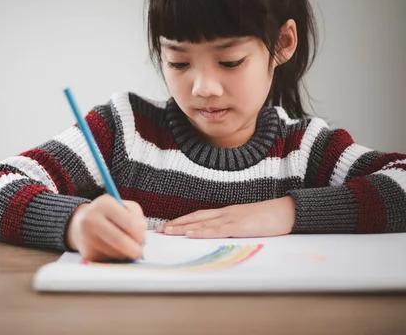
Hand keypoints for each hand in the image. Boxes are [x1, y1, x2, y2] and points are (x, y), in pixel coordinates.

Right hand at [66, 194, 146, 260]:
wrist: (79, 225)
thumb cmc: (107, 215)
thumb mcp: (122, 206)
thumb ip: (137, 216)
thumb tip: (141, 235)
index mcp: (104, 204)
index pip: (130, 223)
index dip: (140, 234)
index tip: (143, 238)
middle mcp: (92, 220)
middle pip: (121, 241)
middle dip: (136, 249)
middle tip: (139, 251)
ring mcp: (88, 238)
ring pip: (117, 253)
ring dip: (126, 254)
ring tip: (124, 246)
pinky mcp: (88, 253)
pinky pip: (110, 260)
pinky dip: (116, 257)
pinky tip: (112, 249)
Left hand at [156, 196, 295, 237]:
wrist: (289, 211)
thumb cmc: (271, 218)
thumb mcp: (248, 223)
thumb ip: (234, 227)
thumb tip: (222, 236)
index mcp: (227, 212)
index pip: (200, 215)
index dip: (183, 220)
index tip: (169, 226)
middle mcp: (226, 213)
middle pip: (196, 217)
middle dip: (177, 223)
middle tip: (160, 230)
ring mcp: (232, 218)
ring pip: (202, 223)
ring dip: (183, 227)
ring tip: (167, 232)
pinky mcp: (239, 226)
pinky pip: (217, 229)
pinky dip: (201, 231)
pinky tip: (190, 234)